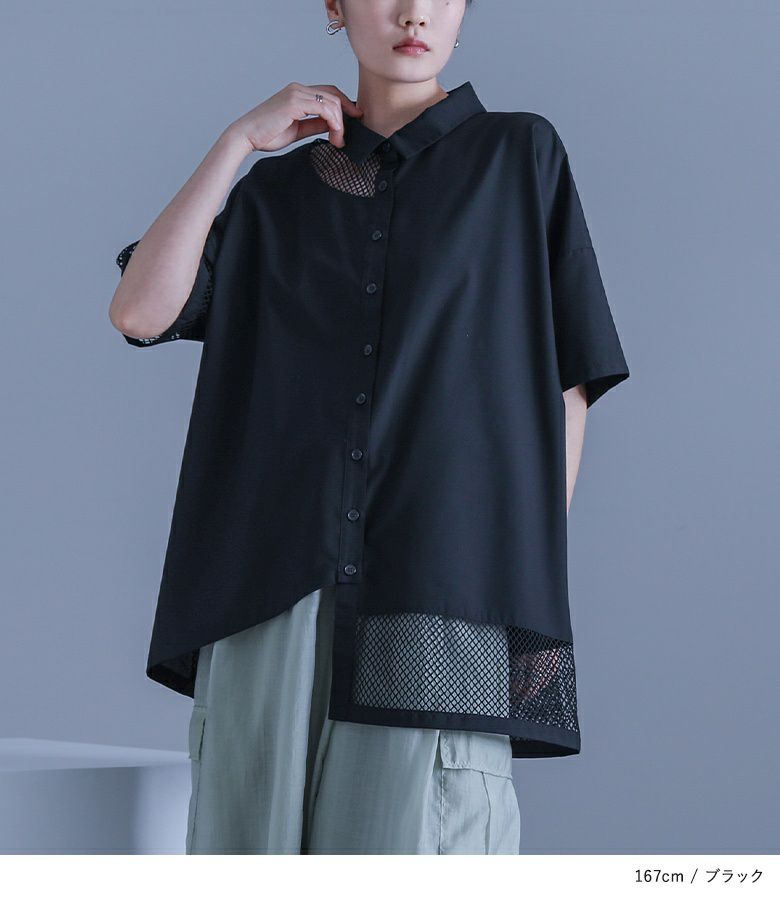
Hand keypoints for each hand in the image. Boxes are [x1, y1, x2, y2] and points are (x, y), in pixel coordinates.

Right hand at [227, 82, 362, 153]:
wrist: (246, 137)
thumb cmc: (266, 135)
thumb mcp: (297, 130)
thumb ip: (315, 124)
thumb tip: (333, 125)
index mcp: (297, 93)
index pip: (328, 93)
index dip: (344, 105)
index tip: (354, 120)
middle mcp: (297, 89)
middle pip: (333, 95)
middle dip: (346, 115)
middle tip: (344, 138)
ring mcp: (296, 93)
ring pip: (332, 101)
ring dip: (340, 123)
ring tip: (338, 141)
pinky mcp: (294, 102)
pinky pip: (324, 108)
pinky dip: (334, 122)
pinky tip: (334, 136)